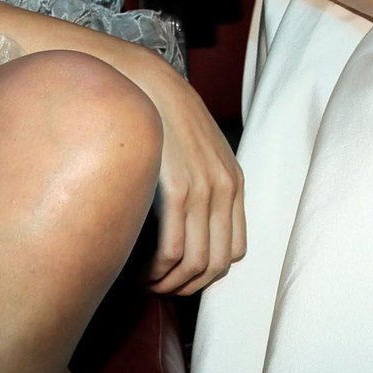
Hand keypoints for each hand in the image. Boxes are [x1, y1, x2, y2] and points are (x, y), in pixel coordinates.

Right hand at [118, 49, 244, 294]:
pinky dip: (156, 271)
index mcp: (233, 182)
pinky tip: (139, 270)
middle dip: (187, 287)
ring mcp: (204, 190)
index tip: (178, 277)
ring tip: (146, 283)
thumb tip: (191, 225)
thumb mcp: (198, 150)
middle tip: (158, 288)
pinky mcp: (177, 190)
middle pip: (217, 264)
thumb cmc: (164, 118)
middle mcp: (225, 188)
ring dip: (169, 283)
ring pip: (196, 264)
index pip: (233, 252)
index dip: (206, 274)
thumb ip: (204, 184)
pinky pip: (173, 250)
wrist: (146, 84)